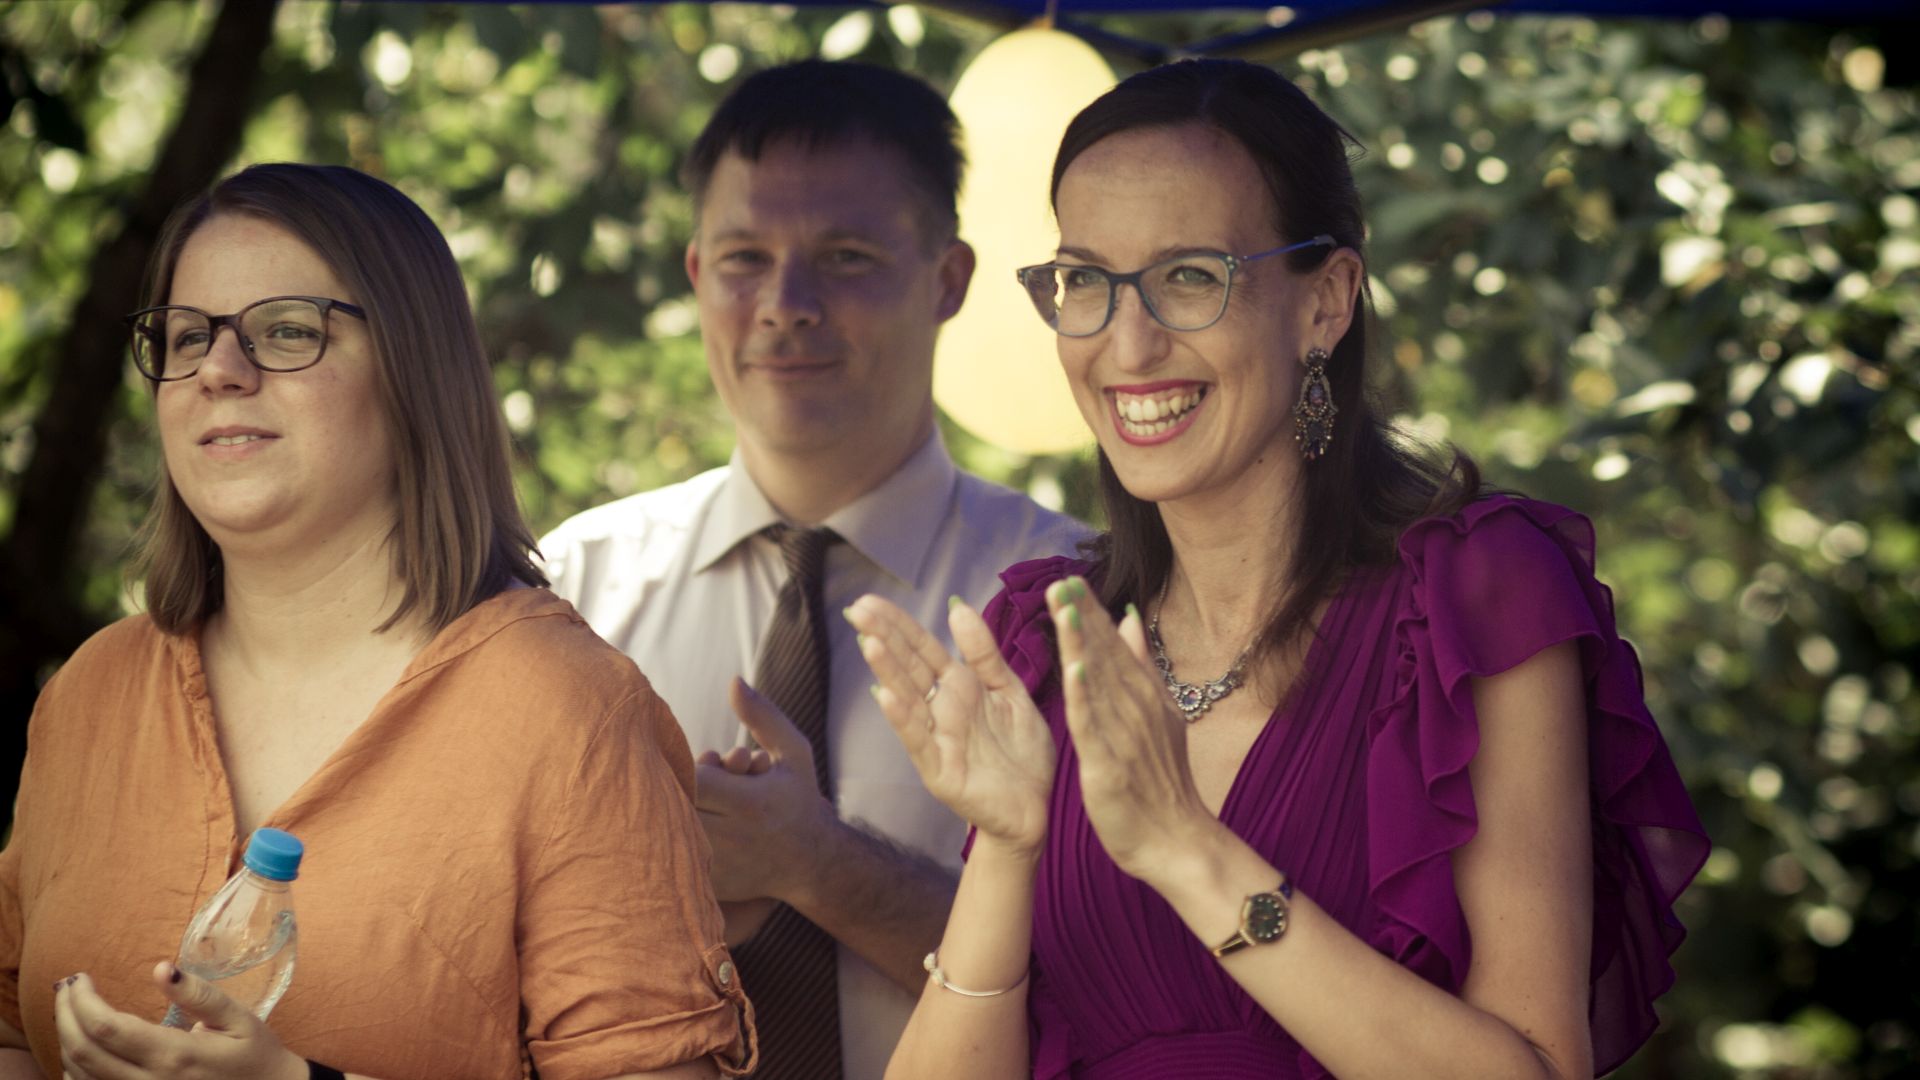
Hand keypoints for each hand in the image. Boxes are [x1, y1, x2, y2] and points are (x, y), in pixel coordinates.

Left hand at [53, 964, 304, 1079]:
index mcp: (174, 1054)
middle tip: (66, 987)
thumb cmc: (253, 1054)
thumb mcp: (237, 1017)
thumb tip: (162, 968)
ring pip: (78, 1074)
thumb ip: (199, 993)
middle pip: (81, 1050)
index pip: (107, 1027)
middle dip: (65, 1014)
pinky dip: (74, 1068)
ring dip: (67, 1039)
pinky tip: (83, 1046)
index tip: (80, 977)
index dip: (82, 1000)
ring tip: (73, 1010)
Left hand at [694, 678, 837, 905]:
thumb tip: (734, 681)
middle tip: (696, 783)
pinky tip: (697, 830)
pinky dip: (677, 841)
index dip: (688, 766)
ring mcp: (720, 867)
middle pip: (676, 806)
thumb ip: (763, 716)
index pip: (693, 780)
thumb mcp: (793, 752)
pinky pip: (676, 859)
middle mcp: (733, 838)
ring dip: (675, 815)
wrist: (814, 862)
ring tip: (701, 806)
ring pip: (672, 834)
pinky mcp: (711, 886)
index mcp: (750, 802)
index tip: (706, 763)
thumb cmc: (798, 798)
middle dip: (678, 789)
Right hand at [846, 594, 1053, 858]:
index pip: (922, 649)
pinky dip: (904, 719)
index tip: (870, 600)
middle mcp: (942, 710)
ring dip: (888, 672)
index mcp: (959, 688)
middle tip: (858, 609)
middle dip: (884, 638)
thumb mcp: (1009, 691)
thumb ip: (984, 653)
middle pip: (909, 668)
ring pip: (909, 700)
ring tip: (869, 643)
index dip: (899, 625)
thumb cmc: (1023, 752)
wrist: (1037, 807)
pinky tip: (887, 696)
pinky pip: (920, 742)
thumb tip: (957, 606)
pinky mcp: (941, 772)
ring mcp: (938, 740)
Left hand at [1049, 577, 1217, 881]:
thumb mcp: (1159, 714)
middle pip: (1105, 656)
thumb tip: (1130, 617)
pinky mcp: (1110, 766)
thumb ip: (1142, 665)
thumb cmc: (1162, 781)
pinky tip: (1074, 670)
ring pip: (1098, 682)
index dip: (1092, 613)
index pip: (1114, 646)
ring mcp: (1124, 736)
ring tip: (1065, 608)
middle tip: (1062, 581)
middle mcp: (1136, 709)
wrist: (1178, 841)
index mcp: (1143, 696)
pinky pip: (1094, 727)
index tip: (1070, 579)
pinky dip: (1085, 697)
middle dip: (1083, 618)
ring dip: (1081, 644)